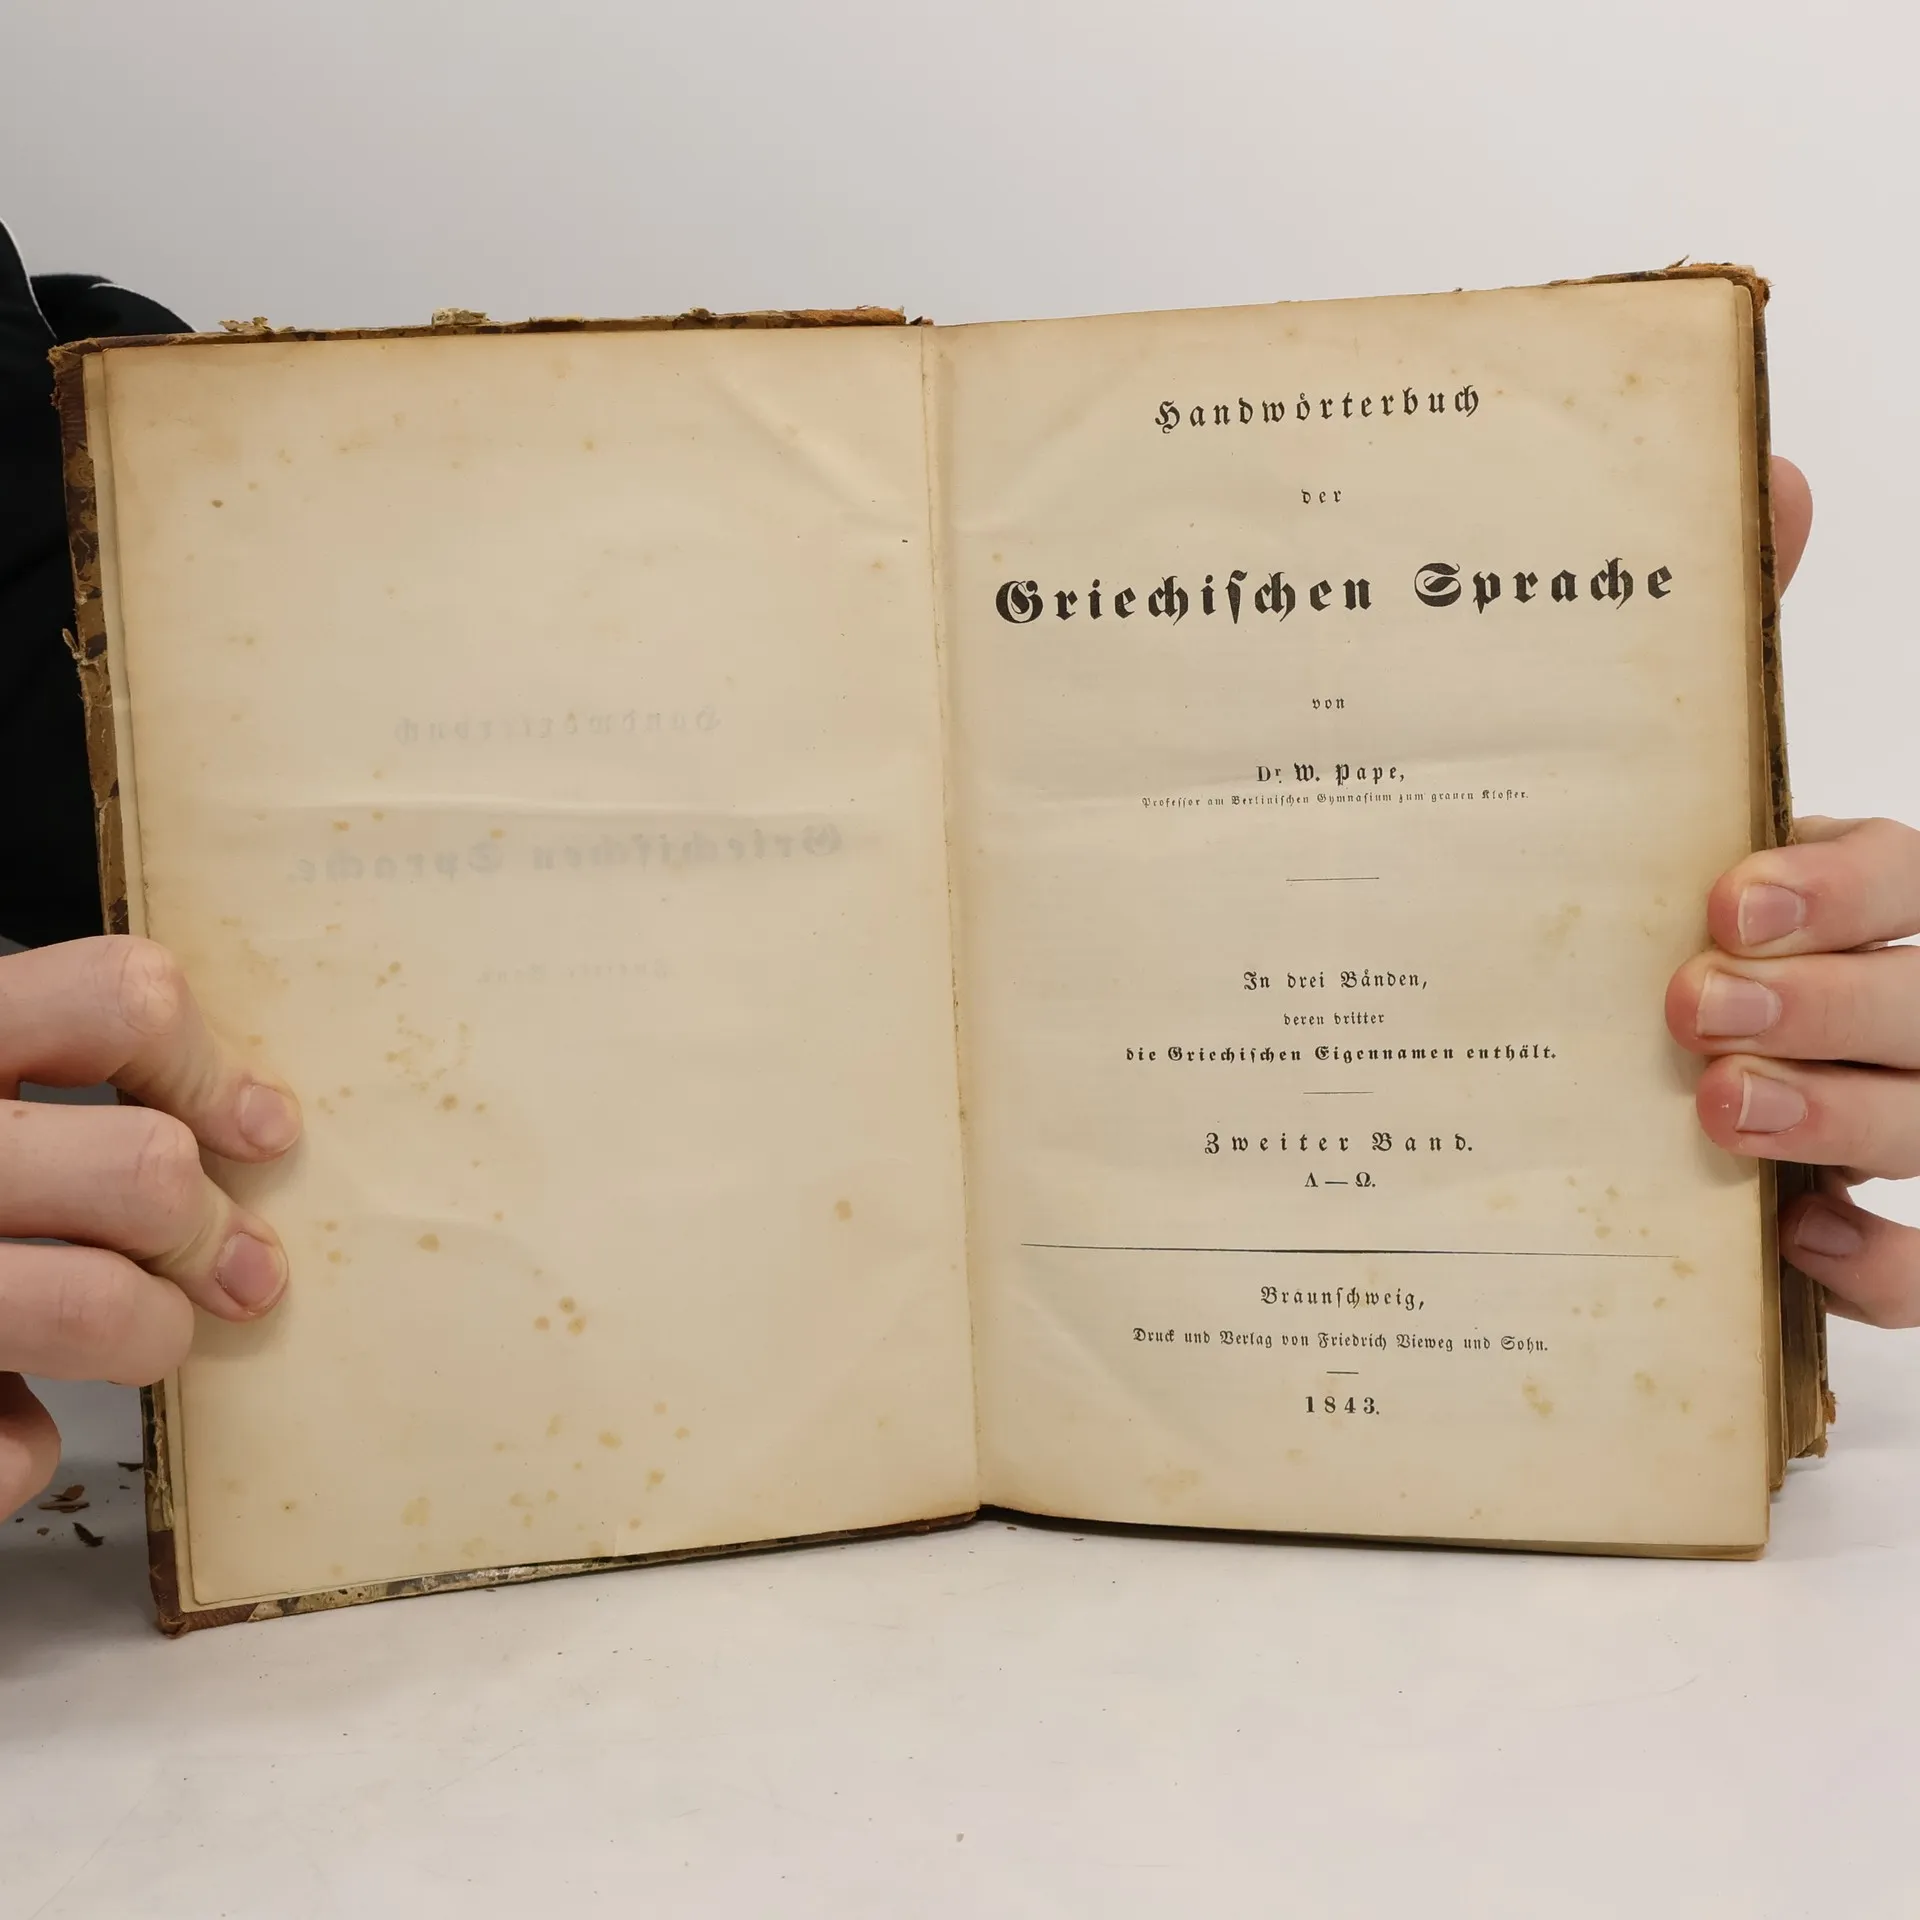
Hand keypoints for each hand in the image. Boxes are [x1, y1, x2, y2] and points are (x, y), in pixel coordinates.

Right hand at [0, 937, 300, 1516]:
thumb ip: (39, 1065)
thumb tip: (251, 1127)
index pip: (123, 1000)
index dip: (210, 1073)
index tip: (254, 1132)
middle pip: (146, 1169)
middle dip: (204, 1233)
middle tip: (224, 1266)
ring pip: (101, 1306)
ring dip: (150, 1335)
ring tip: (138, 1338)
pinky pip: (3, 1450)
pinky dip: (16, 1452)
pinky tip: (0, 1429)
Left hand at [1667, 457, 1919, 1324]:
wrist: (1705, 1011)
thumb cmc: (1712, 905)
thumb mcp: (1714, 779)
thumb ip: (1737, 645)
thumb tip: (1768, 469)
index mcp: (1877, 889)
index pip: (1907, 873)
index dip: (1840, 886)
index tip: (1729, 896)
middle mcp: (1913, 995)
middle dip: (1829, 1006)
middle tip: (1701, 1009)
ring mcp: (1911, 1107)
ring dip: (1840, 1123)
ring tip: (1722, 1116)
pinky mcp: (1887, 1220)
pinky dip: (1880, 1267)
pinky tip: (1795, 1245)